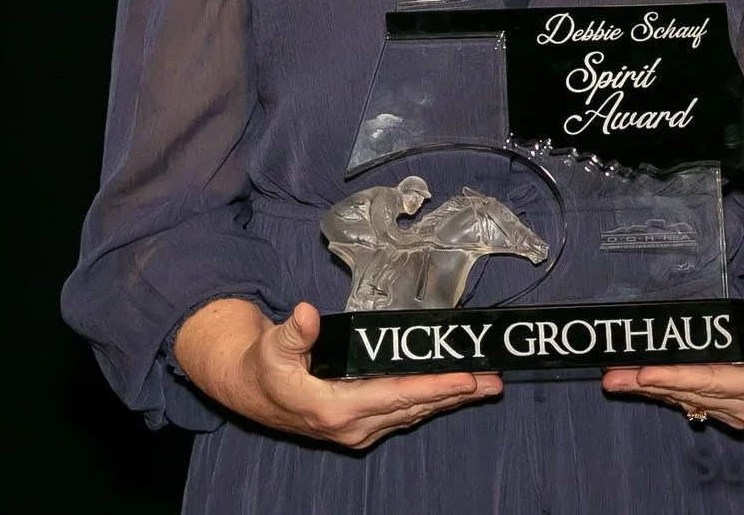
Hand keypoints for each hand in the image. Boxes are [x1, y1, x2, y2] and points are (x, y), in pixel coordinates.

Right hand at [173, 298, 502, 449]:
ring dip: (447, 399)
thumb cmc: (265, 365)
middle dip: (455, 394)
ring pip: (413, 414)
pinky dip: (428, 402)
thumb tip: (306, 314)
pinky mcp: (360, 426)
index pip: (397, 395)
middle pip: (415, 407)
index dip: (435, 386)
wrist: (250, 391)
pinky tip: (449, 393)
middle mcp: (354, 426)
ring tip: (483, 386)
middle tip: (493, 381)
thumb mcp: (273, 345)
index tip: (466, 379)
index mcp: (336, 408)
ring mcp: (358, 430)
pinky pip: (403, 414)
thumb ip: (293, 333)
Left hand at [600, 269, 743, 429]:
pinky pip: (693, 401)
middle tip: (611, 377)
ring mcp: (740, 413)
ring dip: (651, 390)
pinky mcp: (730, 412)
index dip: (677, 377)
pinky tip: (638, 383)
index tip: (645, 372)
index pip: (713, 380)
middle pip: (692, 394)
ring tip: (614, 378)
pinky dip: (666, 391)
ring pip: (688, 400)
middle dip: (650, 385)